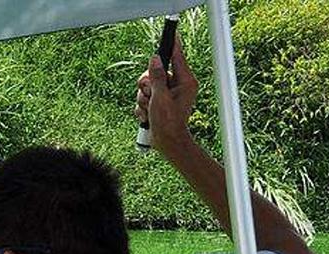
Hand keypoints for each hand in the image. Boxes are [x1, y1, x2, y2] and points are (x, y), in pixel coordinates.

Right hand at [136, 34, 197, 149]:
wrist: (167, 144)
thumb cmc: (169, 123)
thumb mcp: (160, 97)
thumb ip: (156, 77)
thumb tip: (155, 60)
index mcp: (185, 81)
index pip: (177, 57)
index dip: (171, 46)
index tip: (171, 34)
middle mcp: (178, 86)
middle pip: (156, 73)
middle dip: (146, 86)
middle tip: (148, 96)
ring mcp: (169, 95)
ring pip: (147, 86)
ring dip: (143, 99)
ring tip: (149, 110)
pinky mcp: (160, 103)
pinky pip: (145, 98)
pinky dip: (143, 107)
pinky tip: (148, 116)